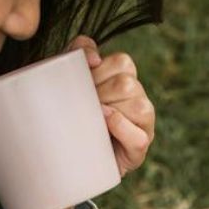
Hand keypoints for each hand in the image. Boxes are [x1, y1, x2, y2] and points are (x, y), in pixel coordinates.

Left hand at [67, 35, 154, 176]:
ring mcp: (142, 125)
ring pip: (139, 107)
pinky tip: (104, 126)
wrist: (65, 154)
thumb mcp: (69, 78)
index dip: (100, 70)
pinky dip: (121, 129)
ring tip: (92, 118)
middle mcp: (139, 100)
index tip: (82, 81)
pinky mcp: (138, 150)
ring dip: (111, 110)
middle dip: (100, 92)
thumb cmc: (69, 112)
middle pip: (128, 84)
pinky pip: (139, 138)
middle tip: (84, 104)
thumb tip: (93, 58)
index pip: (123, 63)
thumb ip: (78, 53)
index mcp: (126, 80)